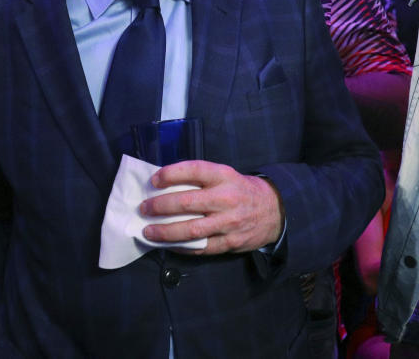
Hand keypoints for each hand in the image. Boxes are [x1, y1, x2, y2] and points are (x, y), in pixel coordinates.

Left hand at [139, 160, 283, 254]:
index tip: (154, 180)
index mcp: (224, 176)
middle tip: (144, 208)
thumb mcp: (225, 175)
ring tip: (149, 231)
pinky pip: (201, 247)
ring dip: (165, 231)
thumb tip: (164, 184)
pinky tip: (168, 245)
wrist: (274, 210)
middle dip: (160, 206)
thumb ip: (200, 179)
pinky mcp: (230, 242)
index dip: (171, 174)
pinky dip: (181, 247)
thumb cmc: (240, 190)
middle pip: (187, 202)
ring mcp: (228, 222)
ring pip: (191, 229)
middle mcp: (226, 198)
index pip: (194, 170)